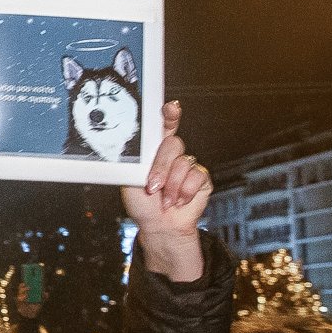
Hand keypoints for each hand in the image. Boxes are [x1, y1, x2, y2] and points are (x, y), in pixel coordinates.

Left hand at [121, 101, 209, 281]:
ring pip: (184, 163)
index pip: (163, 126)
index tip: (171, 107)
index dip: (169, 115)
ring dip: (171, 186)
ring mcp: (187, 166)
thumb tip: (135, 150)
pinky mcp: (201, 178)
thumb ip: (136, 162)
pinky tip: (178, 200)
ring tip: (164, 198)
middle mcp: (172, 155)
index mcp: (154, 150)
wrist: (159, 225)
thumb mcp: (130, 179)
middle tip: (152, 186)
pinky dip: (184, 192)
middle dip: (161, 168)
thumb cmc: (141, 202)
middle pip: (173, 144)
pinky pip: (196, 176)